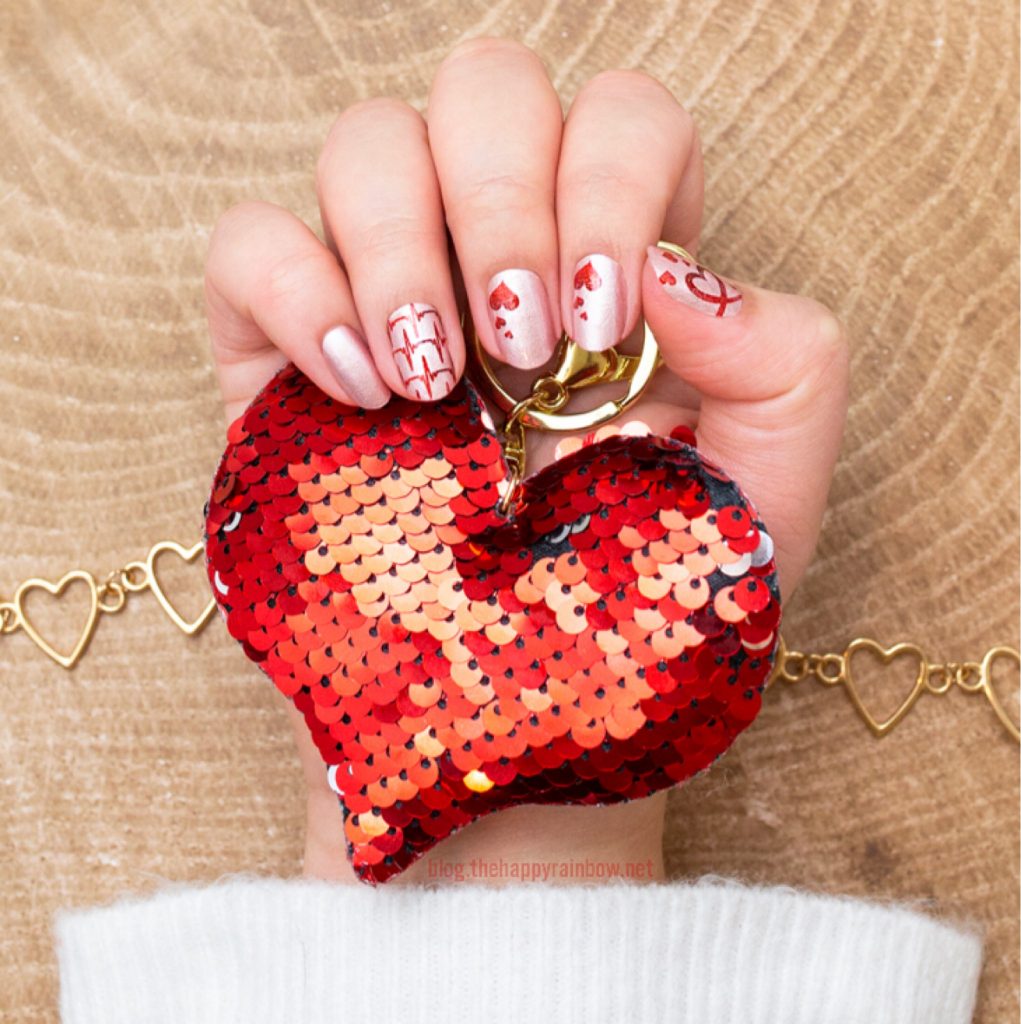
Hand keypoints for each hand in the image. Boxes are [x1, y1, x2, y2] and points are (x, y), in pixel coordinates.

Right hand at [204, 38, 848, 883]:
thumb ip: (788, 364)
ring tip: (436, 382)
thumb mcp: (765, 502)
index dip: (611, 181)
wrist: (520, 730)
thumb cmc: (638, 620)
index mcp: (623, 272)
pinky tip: (360, 390)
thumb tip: (673, 271)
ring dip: (401, 246)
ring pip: (366, 144)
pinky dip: (296, 291)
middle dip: (505, 200)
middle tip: (522, 348)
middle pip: (485, 88)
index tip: (602, 329)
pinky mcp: (282, 361)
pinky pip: (249, 243)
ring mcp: (386, 301)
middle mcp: (501, 261)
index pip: (620, 116)